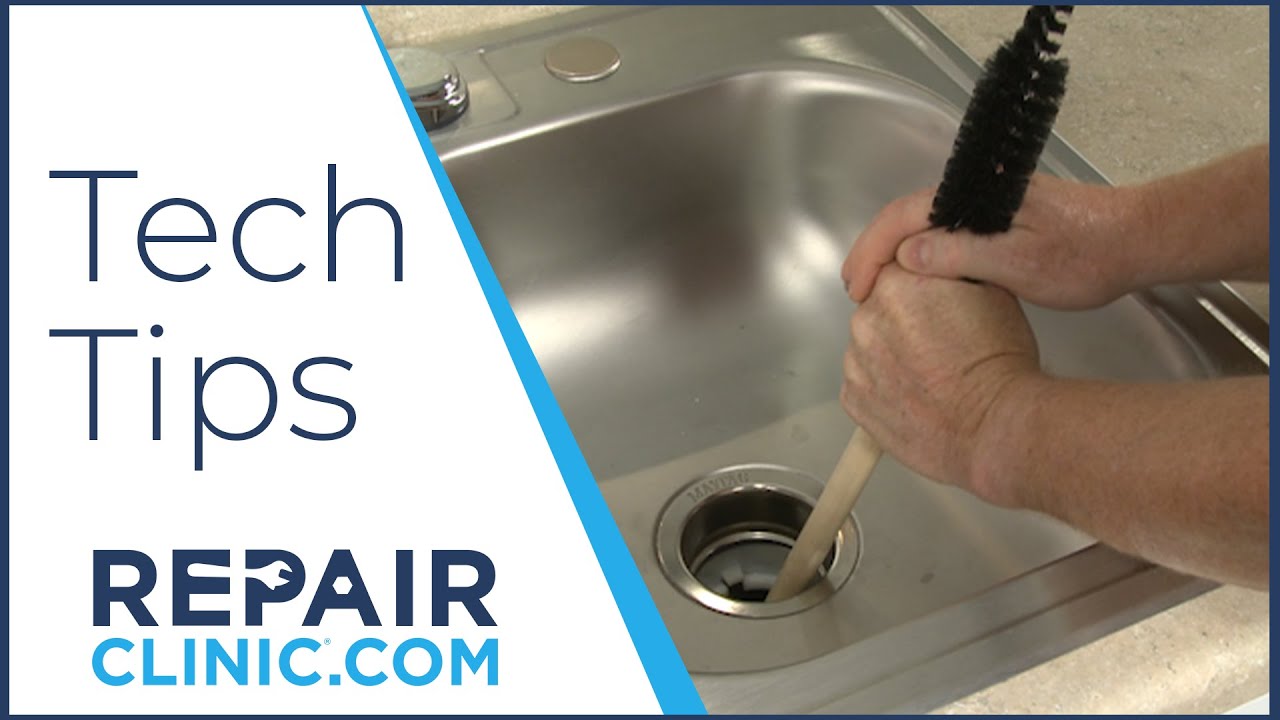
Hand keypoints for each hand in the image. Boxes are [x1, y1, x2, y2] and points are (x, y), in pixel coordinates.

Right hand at [841, 175, 1142, 309]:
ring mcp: (987, 206)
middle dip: (875, 252)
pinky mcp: (1000, 221)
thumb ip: (962, 255)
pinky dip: (921, 256)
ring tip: (876, 288)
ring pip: (924, 226)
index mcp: (975, 196)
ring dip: (895, 255)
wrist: (1136, 240)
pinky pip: (946, 234)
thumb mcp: (1020, 262)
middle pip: (906, 217)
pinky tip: (916, 281)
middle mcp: (976, 194)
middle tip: (857, 290)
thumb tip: (907, 256)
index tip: (857, 286)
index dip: (872, 251)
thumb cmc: (1085, 255)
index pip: (904, 217)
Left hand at [841, 265, 1039, 500]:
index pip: (894, 267)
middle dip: (905, 319)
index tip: (937, 304)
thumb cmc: (999, 363)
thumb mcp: (991, 290)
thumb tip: (940, 260)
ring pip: (869, 345)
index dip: (920, 285)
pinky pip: (863, 382)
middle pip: (878, 306)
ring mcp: (855, 361)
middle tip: (941, 342)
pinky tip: (916, 393)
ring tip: (931, 373)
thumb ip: (951, 268)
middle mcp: (867, 319)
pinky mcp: (852, 398)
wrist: (994, 426)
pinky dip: (883, 385)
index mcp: (896, 283)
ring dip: (891, 353)